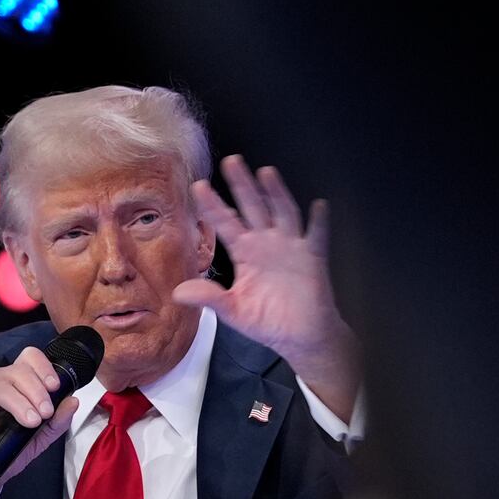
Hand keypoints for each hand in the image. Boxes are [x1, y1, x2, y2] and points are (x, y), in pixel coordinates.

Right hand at [0, 346, 79, 498]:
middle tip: (45, 413)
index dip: (44, 368)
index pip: (29, 359)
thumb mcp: (36, 439)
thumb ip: (55, 422)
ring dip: (18, 405)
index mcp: (14, 382)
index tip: (55, 387)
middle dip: (36, 391)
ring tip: (30, 422)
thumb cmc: (3, 451)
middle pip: (17, 371)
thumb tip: (73, 402)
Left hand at [174, 155, 360, 420]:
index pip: (226, 223)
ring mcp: (291, 247)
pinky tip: (318, 206)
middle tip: (231, 161)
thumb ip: (210, 298)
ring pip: (283, 213)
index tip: (199, 187)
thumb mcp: (234, 311)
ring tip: (266, 173)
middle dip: (242, 185)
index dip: (213, 205)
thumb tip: (179, 292)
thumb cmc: (268, 321)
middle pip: (253, 207)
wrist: (300, 336)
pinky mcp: (313, 258)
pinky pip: (317, 236)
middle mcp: (267, 243)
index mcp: (246, 253)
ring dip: (276, 194)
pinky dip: (319, 222)